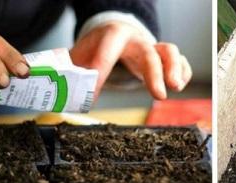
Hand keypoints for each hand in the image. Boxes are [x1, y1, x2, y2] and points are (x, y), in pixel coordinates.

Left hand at [70, 21, 191, 98]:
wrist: (116, 38)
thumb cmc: (96, 49)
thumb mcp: (79, 56)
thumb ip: (68, 70)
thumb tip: (51, 88)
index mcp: (112, 34)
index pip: (108, 49)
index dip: (102, 70)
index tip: (94, 95)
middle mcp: (136, 39)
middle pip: (148, 52)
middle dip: (154, 73)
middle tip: (158, 95)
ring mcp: (153, 47)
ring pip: (170, 51)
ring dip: (176, 69)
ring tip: (176, 87)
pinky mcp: (164, 58)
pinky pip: (181, 62)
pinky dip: (184, 72)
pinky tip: (178, 86)